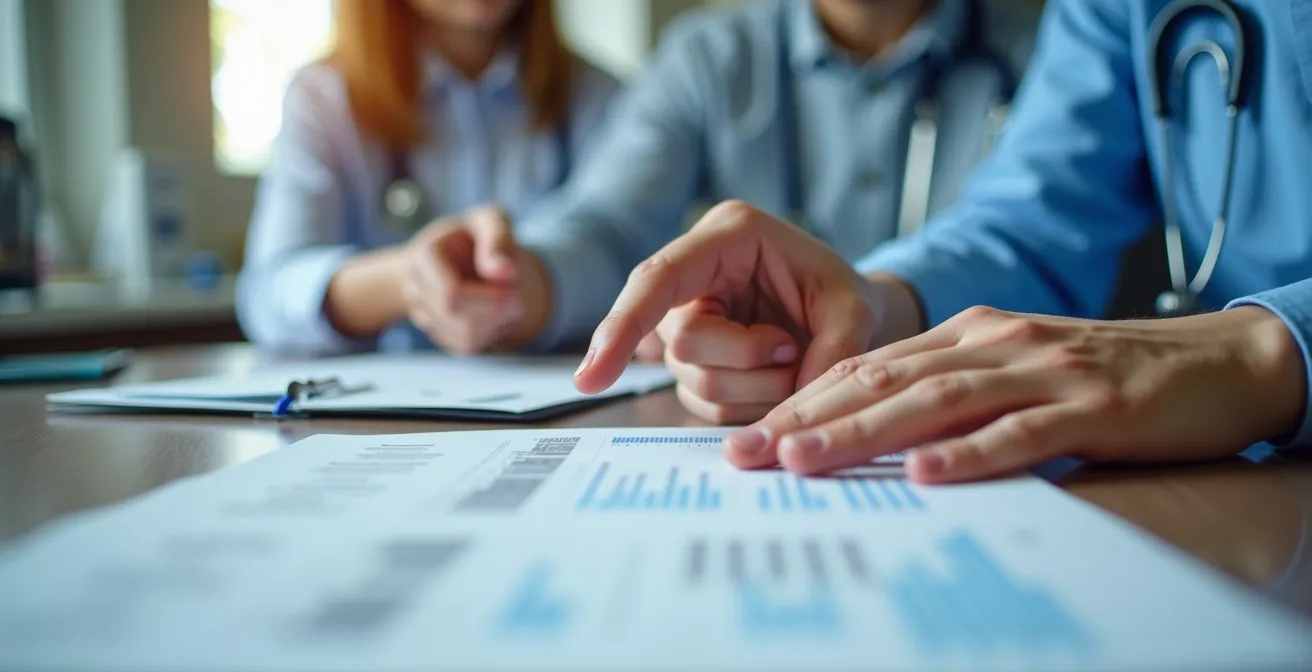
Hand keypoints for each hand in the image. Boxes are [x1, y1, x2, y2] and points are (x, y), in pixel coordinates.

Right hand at [399, 206, 549, 353]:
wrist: (457, 258)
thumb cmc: (473, 237)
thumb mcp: (490, 220)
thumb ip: (498, 238)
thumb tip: (504, 272)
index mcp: (423, 257)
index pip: (451, 294)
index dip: (488, 294)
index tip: (511, 278)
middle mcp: (416, 290)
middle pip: (458, 317)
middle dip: (496, 307)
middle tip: (515, 289)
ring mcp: (425, 318)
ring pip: (465, 337)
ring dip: (497, 321)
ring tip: (503, 296)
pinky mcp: (442, 338)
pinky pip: (469, 346)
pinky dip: (492, 331)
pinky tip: (493, 311)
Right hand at [573, 200, 910, 421]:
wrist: (844, 316)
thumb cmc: (841, 295)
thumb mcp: (856, 307)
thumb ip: (836, 346)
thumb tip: (797, 399)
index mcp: (727, 236)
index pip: (657, 279)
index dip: (621, 327)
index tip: (589, 377)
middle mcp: (694, 277)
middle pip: (685, 345)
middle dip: (746, 364)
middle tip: (791, 350)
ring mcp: (685, 321)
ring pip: (696, 381)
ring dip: (753, 389)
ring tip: (789, 362)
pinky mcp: (690, 361)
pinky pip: (705, 404)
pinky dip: (747, 406)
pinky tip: (770, 381)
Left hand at [726, 305, 1304, 483]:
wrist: (1216, 361)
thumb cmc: (1103, 375)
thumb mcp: (1015, 371)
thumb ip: (954, 392)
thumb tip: (877, 436)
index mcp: (969, 333)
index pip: (868, 367)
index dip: (803, 399)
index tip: (747, 435)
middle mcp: (994, 343)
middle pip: (884, 380)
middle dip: (808, 416)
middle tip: (747, 452)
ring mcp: (1042, 371)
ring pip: (936, 400)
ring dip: (863, 432)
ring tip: (804, 459)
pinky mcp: (1091, 406)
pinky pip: (1020, 433)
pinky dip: (969, 453)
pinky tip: (923, 473)